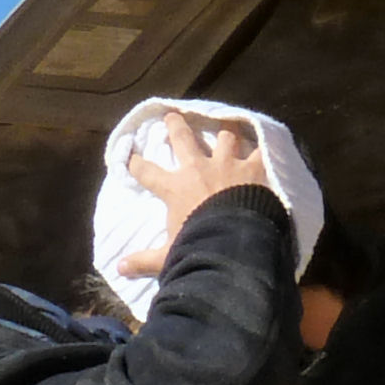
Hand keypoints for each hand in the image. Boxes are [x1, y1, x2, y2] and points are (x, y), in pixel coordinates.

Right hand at [114, 111, 275, 273]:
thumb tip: (120, 269)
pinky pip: (260, 149)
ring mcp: (228, 164)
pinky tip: (265, 139)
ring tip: (226, 125)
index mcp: (175, 187)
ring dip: (224, 132)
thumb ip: (146, 259)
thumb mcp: (169, 255)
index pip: (146, 171)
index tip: (128, 154)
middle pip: (183, 139)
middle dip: (176, 126)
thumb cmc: (199, 246)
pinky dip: (262, 145)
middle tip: (172, 115)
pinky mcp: (254, 167)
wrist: (237, 240)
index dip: (135, 162)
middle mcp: (198, 168)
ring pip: (225, 137)